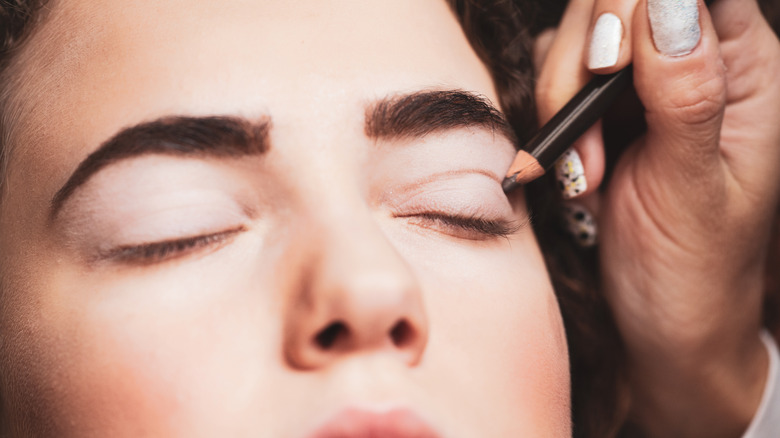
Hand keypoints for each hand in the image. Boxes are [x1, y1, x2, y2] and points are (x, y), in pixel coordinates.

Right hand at [535, 0, 779, 435]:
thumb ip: (685, 94)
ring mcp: (641, 85)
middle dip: (587, 66)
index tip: (612, 62)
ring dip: (562, 102)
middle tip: (591, 143)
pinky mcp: (598, 108)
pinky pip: (554, 75)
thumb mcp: (693, 187)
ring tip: (588, 175)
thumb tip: (666, 7)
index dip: (643, 7)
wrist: (658, 324)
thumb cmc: (693, 268)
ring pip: (577, 35)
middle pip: (622, 2)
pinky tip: (576, 170)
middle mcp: (693, 64)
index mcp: (745, 71)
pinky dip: (549, 119)